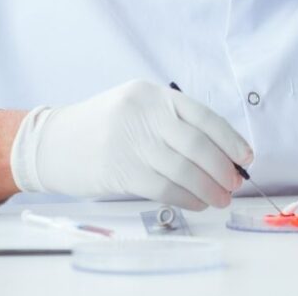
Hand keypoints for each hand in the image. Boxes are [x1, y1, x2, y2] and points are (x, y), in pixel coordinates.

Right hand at [11, 79, 252, 210]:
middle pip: (198, 144)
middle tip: (235, 183)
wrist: (51, 141)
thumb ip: (173, 124)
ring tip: (221, 198)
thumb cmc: (103, 126)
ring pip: (184, 169)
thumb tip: (220, 153)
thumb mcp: (137, 108)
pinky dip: (187, 198)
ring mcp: (131, 142)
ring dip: (209, 188)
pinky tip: (197, 202)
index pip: (204, 116)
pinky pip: (164, 188)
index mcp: (153, 95)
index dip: (230, 139)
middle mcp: (144, 114)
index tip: (246, 156)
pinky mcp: (120, 170)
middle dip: (223, 168)